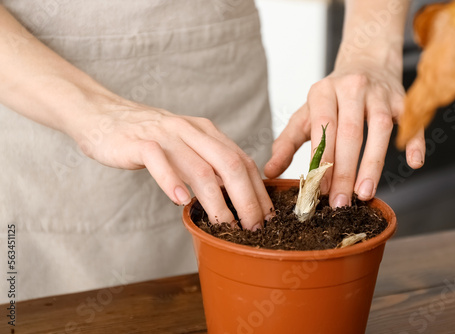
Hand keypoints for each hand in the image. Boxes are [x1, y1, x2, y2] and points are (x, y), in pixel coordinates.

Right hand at [70, 97, 273, 229]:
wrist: (103, 115)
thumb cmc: (148, 138)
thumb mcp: (186, 147)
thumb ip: (208, 165)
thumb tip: (234, 196)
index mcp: (207, 133)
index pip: (243, 161)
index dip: (258, 191)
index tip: (268, 217)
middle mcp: (192, 131)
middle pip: (230, 165)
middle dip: (247, 199)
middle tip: (253, 228)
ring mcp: (166, 135)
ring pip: (200, 168)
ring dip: (216, 200)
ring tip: (225, 226)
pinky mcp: (139, 142)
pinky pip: (159, 161)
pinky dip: (172, 181)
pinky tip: (181, 201)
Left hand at [265, 51, 425, 206]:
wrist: (366, 62)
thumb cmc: (332, 96)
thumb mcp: (306, 114)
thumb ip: (287, 142)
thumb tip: (270, 172)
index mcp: (322, 92)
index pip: (322, 129)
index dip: (321, 161)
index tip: (319, 191)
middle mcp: (351, 88)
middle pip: (349, 133)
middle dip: (344, 172)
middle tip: (340, 202)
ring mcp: (380, 93)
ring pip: (379, 130)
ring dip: (372, 164)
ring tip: (365, 193)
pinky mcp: (403, 99)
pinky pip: (411, 121)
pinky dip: (414, 141)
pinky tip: (414, 163)